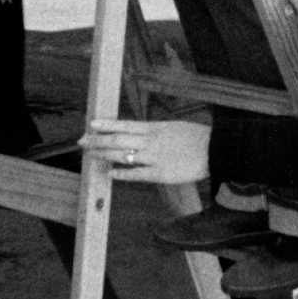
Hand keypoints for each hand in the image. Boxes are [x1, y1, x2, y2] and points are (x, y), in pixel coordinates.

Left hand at [80, 118, 210, 183]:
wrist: (215, 150)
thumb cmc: (197, 138)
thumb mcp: (174, 127)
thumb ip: (156, 131)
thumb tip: (141, 133)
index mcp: (155, 128)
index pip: (124, 125)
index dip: (106, 125)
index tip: (91, 124)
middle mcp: (151, 141)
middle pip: (118, 140)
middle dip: (98, 141)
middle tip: (82, 142)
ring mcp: (154, 157)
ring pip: (123, 155)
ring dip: (104, 155)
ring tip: (90, 155)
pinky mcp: (160, 174)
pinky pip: (137, 174)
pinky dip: (122, 173)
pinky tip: (110, 173)